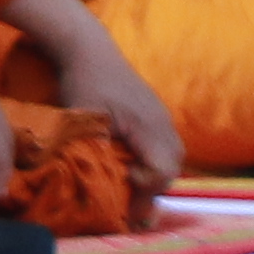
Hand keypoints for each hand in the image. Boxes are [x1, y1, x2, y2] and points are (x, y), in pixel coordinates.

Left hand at [39, 28, 182, 194]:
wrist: (90, 49)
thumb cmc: (84, 81)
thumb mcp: (82, 117)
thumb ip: (93, 150)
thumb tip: (98, 186)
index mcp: (147, 125)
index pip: (162, 170)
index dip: (145, 188)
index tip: (123, 188)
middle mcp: (162, 123)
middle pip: (172, 168)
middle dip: (152, 189)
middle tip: (128, 203)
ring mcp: (162, 118)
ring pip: (172, 159)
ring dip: (154, 176)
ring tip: (129, 186)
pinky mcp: (157, 115)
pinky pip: (166, 146)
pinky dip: (154, 162)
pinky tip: (132, 166)